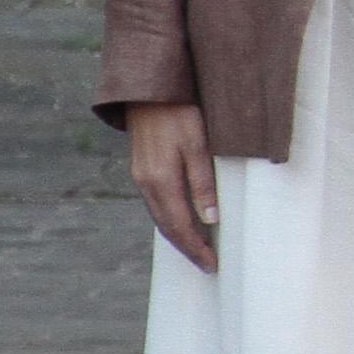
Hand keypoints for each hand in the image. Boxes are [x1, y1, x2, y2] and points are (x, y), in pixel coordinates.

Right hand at [123, 99, 216, 269]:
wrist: (148, 89)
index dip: (196, 248)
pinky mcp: (142, 169)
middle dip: (187, 248)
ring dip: (178, 235)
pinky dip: (169, 219)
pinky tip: (182, 221)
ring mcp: (141, 177)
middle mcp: (146, 184)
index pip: (180, 226)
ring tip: (198, 248)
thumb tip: (210, 219)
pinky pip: (156, 204)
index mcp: (160, 181)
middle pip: (166, 227)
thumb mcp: (197, 145)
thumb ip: (202, 182)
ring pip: (159, 217)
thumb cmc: (179, 112)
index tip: (212, 264)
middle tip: (207, 264)